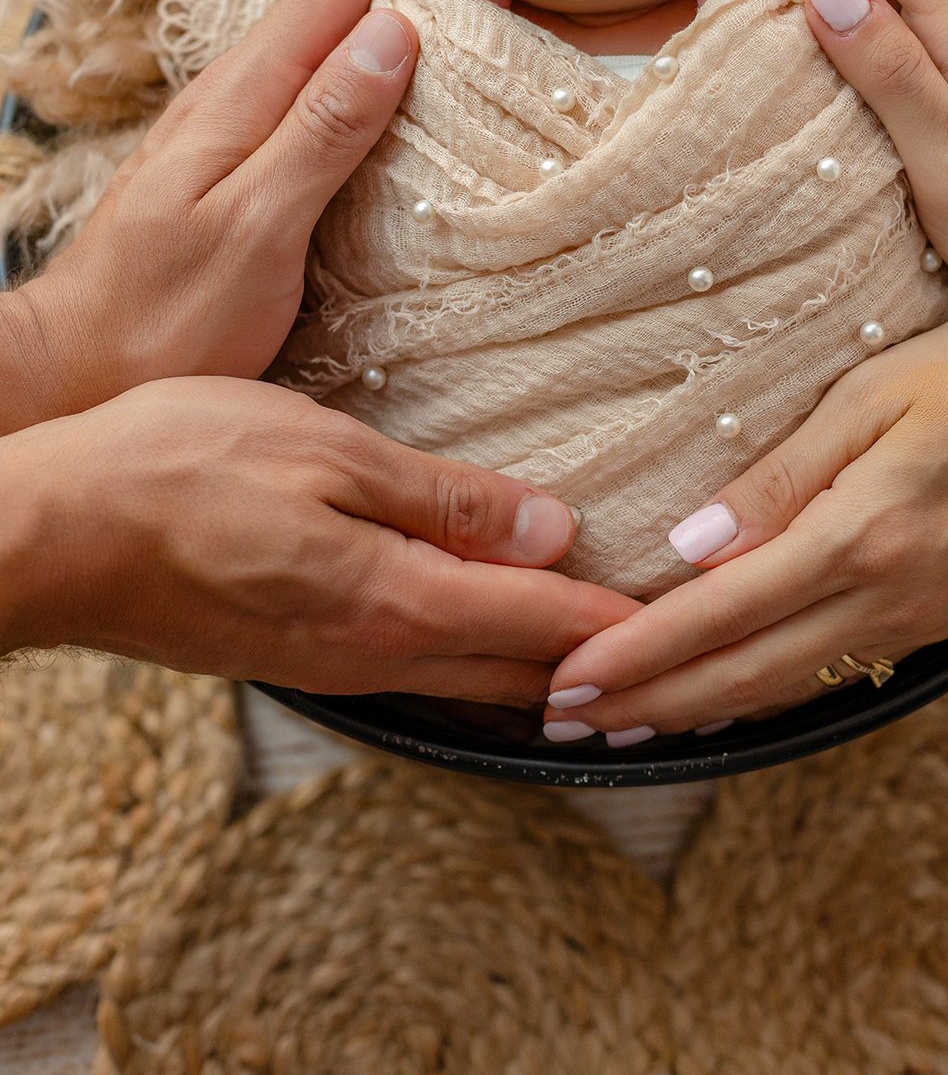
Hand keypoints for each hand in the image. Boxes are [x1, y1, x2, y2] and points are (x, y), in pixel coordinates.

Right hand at [0, 377, 638, 697]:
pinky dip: (480, 663)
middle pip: (518, 672)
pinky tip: (494, 640)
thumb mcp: (322, 452)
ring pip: (470, 680)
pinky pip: (419, 674)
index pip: (541, 622)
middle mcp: (374, 651)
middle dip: (602, 667)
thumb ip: (441, 498)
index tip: (698, 625)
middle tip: (680, 652)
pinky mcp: (298, 656)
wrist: (52, 537)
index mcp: (392, 599)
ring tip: (612, 655)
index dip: (625, 624)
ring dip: (545, 670)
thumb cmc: (176, 470)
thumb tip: (550, 528)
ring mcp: (334, 664)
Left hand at [1, 0, 422, 432]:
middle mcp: (238, 97)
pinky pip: (311, 80)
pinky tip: (371, 50)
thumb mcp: (253, 228)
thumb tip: (391, 31)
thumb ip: (321, 132)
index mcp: (246, 99)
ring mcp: (233, 127)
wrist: (81, 368)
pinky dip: (351, 43)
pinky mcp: (238, 161)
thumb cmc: (166, 315)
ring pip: (319, 34)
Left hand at [541, 308, 947, 739]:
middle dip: (645, 700)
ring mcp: (908, 622)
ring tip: (619, 723)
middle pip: (740, 673)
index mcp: (859, 537)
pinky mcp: (927, 625)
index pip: (721, 612)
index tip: (569, 677)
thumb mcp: (872, 396)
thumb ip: (778, 476)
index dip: (639, 651)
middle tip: (562, 717)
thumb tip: (690, 545)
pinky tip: (717, 701)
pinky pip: (823, 676)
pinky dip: (756, 697)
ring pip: (779, 686)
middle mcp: (881, 599)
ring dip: (692, 710)